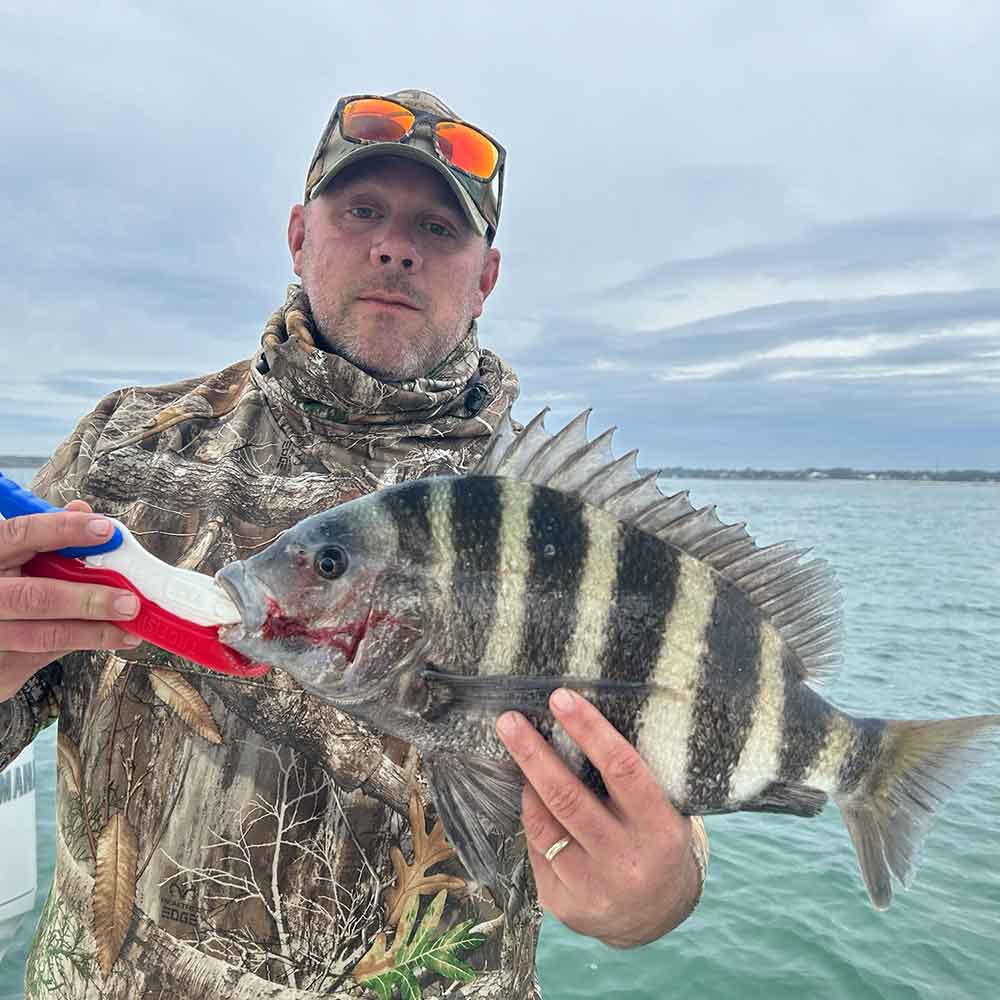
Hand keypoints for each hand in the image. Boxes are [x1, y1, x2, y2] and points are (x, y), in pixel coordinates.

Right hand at [0, 500, 141, 701]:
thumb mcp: (7, 553)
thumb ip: (41, 535)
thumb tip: (81, 511)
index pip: (22, 535)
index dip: (65, 531)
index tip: (106, 531)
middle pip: (36, 597)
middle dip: (88, 600)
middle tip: (129, 602)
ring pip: (42, 636)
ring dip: (93, 633)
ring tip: (129, 630)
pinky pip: (39, 657)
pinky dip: (76, 647)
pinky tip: (103, 640)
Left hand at [496, 688, 701, 947]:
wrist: (655, 916)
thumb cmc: (655, 841)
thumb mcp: (663, 810)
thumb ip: (630, 777)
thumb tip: (577, 721)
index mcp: (660, 830)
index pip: (622, 769)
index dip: (589, 730)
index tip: (560, 699)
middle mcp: (626, 861)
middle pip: (568, 798)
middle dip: (533, 754)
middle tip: (509, 720)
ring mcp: (593, 887)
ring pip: (543, 824)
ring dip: (525, 783)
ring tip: (514, 751)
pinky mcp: (565, 905)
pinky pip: (536, 850)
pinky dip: (531, 818)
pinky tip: (531, 800)